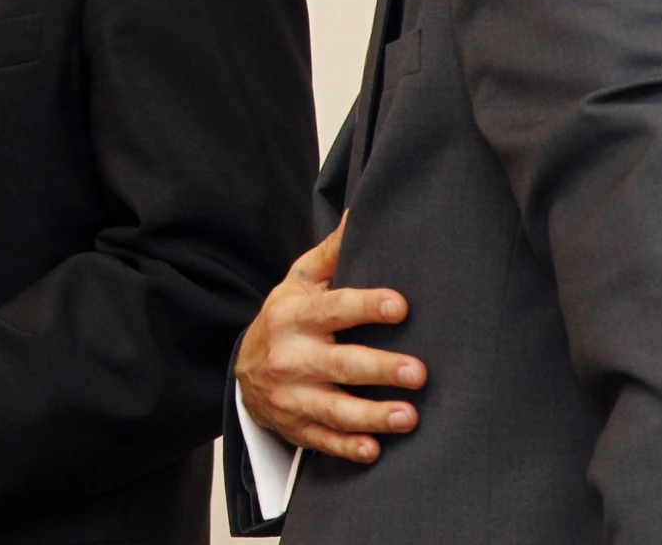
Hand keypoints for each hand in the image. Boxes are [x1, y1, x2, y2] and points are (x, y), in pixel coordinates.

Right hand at [236, 216, 426, 462]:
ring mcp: (291, 395)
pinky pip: (323, 441)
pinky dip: (347, 447)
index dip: (366, 307)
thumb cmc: (285, 320)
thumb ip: (331, 254)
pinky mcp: (296, 427)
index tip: (400, 306)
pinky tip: (374, 449)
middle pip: (339, 363)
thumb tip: (361, 213)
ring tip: (408, 417)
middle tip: (419, 372)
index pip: (333, 308)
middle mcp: (290, 356)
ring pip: (334, 408)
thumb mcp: (298, 282)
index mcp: (293, 315)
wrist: (243, 371)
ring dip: (372, 415)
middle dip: (379, 368)